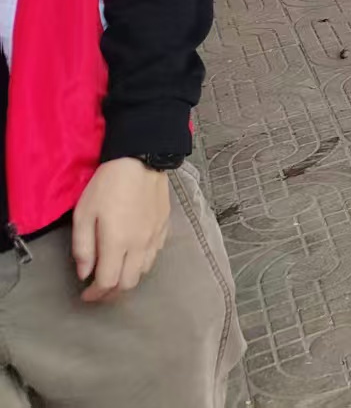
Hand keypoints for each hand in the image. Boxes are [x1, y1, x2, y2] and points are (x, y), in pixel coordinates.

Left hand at [72, 159, 170, 301]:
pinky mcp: (164, 226)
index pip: (108, 282)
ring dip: (128, 278)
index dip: (95, 294)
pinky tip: (133, 253)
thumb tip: (84, 273)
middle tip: (99, 289)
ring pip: (144, 271)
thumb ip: (83, 247)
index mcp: (118, 243)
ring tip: (116, 272)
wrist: (142, 159)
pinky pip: (155, 253)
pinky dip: (142, 262)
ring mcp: (155, 236)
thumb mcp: (84, 214)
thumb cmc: (107, 185)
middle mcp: (140, 245)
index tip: (85, 295)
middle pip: (129, 283)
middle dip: (112, 292)